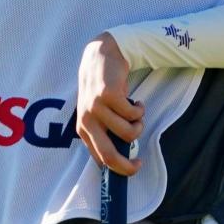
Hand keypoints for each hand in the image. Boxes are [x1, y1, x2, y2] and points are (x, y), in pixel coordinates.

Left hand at [77, 32, 143, 174]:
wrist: (101, 55)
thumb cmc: (103, 88)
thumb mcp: (98, 111)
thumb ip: (105, 130)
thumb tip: (122, 156)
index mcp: (83, 128)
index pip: (99, 158)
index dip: (118, 168)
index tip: (133, 167)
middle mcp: (87, 120)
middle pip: (109, 154)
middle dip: (127, 165)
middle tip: (139, 164)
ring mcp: (97, 107)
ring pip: (128, 133)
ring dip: (138, 126)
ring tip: (137, 115)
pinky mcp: (109, 95)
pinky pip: (133, 114)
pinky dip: (139, 110)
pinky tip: (137, 102)